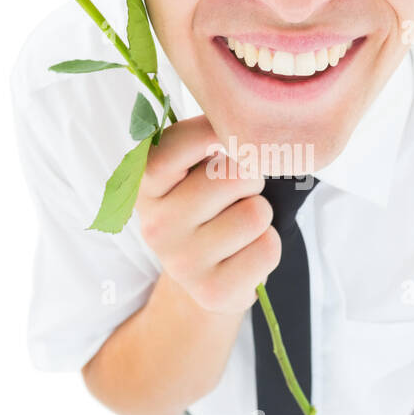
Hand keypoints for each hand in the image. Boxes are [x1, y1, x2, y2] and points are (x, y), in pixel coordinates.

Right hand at [136, 115, 280, 314]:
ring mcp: (182, 262)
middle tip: (236, 196)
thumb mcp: (192, 171)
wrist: (205, 277)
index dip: (212, 133)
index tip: (228, 138)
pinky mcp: (212, 291)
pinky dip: (268, 246)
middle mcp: (156, 225)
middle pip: (234, 175)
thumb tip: (244, 123)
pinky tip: (245, 253)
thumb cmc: (206, 210)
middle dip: (250, 179)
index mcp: (146, 187)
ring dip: (260, 215)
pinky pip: (267, 248)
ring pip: (255, 212)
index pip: (175, 145)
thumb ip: (205, 141)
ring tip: (239, 226)